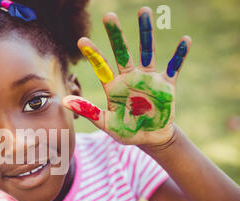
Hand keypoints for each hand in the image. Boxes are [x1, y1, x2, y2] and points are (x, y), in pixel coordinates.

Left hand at [63, 7, 190, 146]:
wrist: (150, 138)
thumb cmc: (126, 131)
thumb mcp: (105, 123)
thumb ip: (88, 111)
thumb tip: (64, 101)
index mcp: (114, 86)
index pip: (101, 66)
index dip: (92, 54)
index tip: (81, 41)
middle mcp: (130, 77)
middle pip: (122, 52)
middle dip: (116, 35)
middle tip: (109, 16)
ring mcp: (149, 79)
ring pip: (146, 52)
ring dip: (145, 33)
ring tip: (144, 11)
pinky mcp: (166, 85)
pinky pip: (174, 67)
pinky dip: (179, 56)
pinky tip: (185, 40)